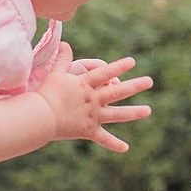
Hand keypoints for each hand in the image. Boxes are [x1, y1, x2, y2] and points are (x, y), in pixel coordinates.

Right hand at [38, 45, 153, 151]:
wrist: (41, 116)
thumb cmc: (46, 94)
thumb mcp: (55, 74)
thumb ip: (62, 59)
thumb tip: (64, 43)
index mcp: (85, 85)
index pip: (105, 73)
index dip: (118, 67)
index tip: (132, 62)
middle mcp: (93, 99)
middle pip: (118, 91)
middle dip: (135, 86)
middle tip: (150, 81)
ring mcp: (93, 115)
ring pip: (117, 114)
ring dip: (134, 112)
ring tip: (148, 110)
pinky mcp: (88, 130)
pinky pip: (103, 138)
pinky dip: (113, 144)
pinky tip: (126, 148)